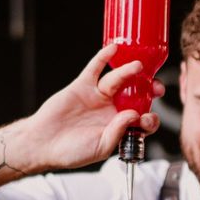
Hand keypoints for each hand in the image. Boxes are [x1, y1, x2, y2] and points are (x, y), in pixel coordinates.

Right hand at [23, 44, 163, 170]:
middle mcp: (112, 108)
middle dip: (149, 90)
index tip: (148, 119)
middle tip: (157, 88)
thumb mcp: (100, 148)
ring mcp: (98, 95)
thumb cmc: (71, 151)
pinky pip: (95, 68)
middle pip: (137, 94)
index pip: (142, 117)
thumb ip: (118, 133)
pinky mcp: (83, 85)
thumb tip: (134, 115)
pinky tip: (113, 49)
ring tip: (138, 67)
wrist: (42, 143)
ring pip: (118, 79)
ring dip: (129, 71)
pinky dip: (103, 57)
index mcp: (120, 125)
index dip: (150, 117)